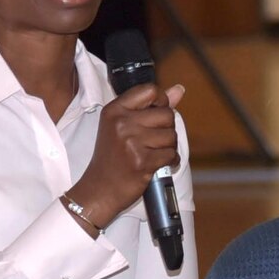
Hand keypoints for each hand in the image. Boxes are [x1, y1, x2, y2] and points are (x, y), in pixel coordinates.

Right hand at [69, 83, 187, 226]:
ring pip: (171, 135)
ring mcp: (132, 141)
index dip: (162, 102)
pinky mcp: (142, 160)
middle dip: (167, 128)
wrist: (100, 189)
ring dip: (169, 146)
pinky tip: (158, 164)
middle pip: (166, 113)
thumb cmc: (112, 158)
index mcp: (115, 110)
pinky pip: (171, 154)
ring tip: (154, 153)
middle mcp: (122, 122)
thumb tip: (179, 90)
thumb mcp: (122, 126)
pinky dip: (171, 161)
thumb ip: (150, 106)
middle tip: (154, 141)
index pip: (151, 90)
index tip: (157, 115)